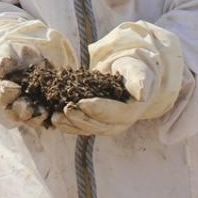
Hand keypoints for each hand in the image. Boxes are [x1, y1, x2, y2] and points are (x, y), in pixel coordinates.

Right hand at [0, 19, 75, 126]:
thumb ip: (2, 60)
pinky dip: (53, 118)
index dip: (5, 93)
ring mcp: (27, 108)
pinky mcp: (44, 108)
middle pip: (14, 111)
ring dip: (37, 118)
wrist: (30, 53)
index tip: (14, 88)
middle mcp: (10, 103)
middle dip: (22, 110)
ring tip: (45, 114)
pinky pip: (47, 117)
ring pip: (30, 118)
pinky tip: (58, 116)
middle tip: (28, 110)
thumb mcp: (6, 51)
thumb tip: (2, 64)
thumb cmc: (12, 52)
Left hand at [51, 21, 183, 136]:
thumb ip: (139, 80)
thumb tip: (143, 94)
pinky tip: (54, 119)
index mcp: (133, 109)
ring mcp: (108, 125)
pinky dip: (68, 125)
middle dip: (81, 119)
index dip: (98, 109)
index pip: (116, 113)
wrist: (129, 74)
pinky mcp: (96, 123)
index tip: (81, 103)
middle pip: (101, 125)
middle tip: (65, 109)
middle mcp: (121, 122)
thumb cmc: (133, 69)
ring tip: (55, 117)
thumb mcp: (137, 70)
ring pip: (90, 129)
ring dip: (71, 125)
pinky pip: (82, 127)